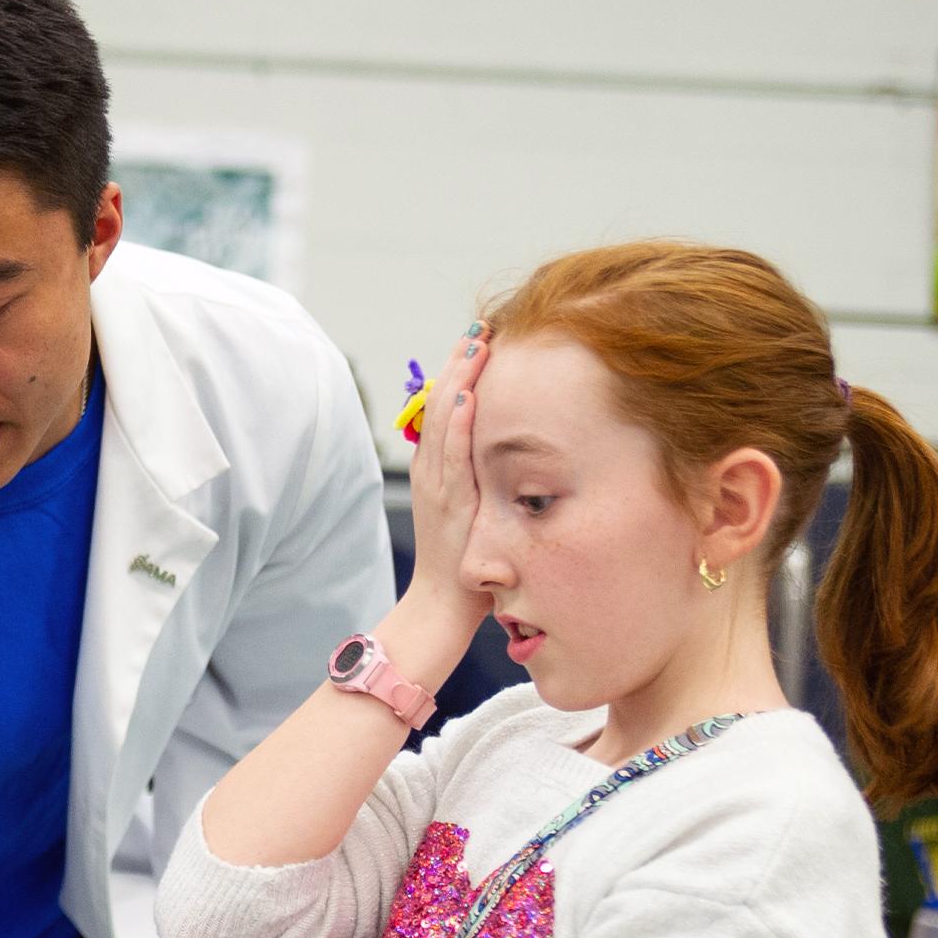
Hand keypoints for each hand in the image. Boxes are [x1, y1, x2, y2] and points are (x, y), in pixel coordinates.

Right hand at [403, 323, 494, 626]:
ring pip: (442, 422)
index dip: (459, 373)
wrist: (440, 608)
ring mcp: (438, 487)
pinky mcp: (450, 505)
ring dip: (458, 381)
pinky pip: (451, 458)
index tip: (480, 342)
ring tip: (475, 346)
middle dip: (460, 364)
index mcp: (437, 471)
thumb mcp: (474, 513)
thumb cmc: (462, 564)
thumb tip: (505, 453)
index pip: (443, 409)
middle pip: (438, 404)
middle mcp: (432, 472)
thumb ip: (482, 482)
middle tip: (481, 328)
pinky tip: (467, 398)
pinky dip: (457, 426)